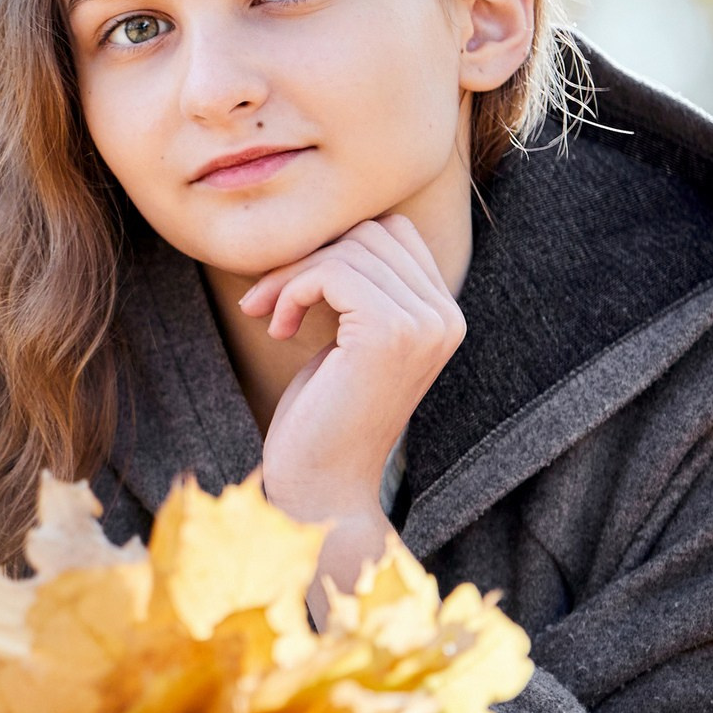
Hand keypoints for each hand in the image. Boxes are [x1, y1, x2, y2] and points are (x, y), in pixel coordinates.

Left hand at [237, 216, 463, 607]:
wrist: (322, 486)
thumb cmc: (323, 416)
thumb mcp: (348, 339)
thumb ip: (358, 287)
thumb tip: (332, 226)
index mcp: (443, 315)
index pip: (392, 233)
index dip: (334, 248)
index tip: (291, 288)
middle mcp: (445, 316)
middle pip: (369, 232)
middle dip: (307, 257)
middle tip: (266, 301)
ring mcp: (424, 324)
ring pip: (347, 249)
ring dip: (291, 276)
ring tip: (269, 316)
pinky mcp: (389, 332)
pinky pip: (332, 270)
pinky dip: (292, 289)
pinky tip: (278, 327)